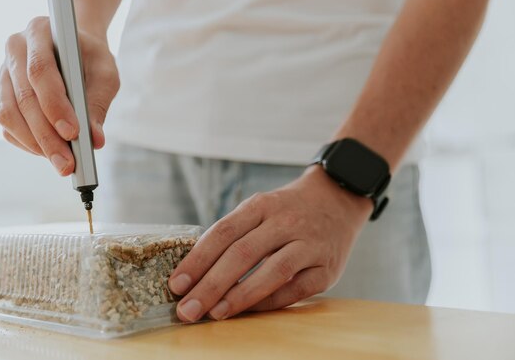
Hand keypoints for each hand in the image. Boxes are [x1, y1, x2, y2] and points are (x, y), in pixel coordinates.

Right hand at [0, 16, 118, 174]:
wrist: (77, 51)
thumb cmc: (92, 59)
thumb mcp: (105, 73)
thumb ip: (99, 102)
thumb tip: (95, 139)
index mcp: (38, 31)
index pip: (40, 70)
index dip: (54, 104)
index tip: (73, 133)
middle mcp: (14, 49)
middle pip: (23, 97)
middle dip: (47, 135)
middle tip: (68, 163)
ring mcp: (2, 73)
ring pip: (8, 115)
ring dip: (36, 143)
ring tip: (62, 163)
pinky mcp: (1, 96)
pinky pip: (7, 126)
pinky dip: (28, 143)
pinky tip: (50, 152)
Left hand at [168, 165, 372, 321]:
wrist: (338, 199)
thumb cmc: (287, 210)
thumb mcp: (260, 208)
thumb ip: (234, 234)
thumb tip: (195, 271)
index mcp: (261, 205)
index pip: (223, 232)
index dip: (197, 260)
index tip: (176, 284)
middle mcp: (286, 222)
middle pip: (243, 254)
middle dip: (210, 285)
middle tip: (187, 309)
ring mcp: (309, 244)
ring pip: (272, 272)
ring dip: (239, 296)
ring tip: (214, 314)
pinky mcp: (327, 269)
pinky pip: (295, 290)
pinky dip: (270, 302)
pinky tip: (248, 312)